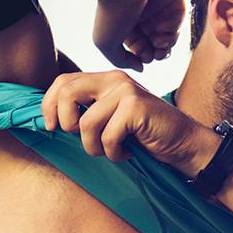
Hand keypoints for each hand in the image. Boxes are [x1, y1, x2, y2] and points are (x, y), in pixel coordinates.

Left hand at [43, 70, 214, 174]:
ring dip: (95, 147)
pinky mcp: (136, 107)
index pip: (63, 81)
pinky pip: (107, 136)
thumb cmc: (145, 136)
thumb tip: (50, 121)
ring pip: (86, 123)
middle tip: (81, 139)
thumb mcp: (110, 120)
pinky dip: (114, 153)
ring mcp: (126, 91)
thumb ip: (87, 112)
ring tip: (112, 151)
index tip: (51, 128)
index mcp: (105, 80)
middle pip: (67, 93)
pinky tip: (127, 152)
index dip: (49, 105)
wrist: (183, 143)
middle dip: (66, 123)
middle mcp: (114, 79)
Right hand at [92, 0, 184, 71]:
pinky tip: (162, 26)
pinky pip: (179, 12)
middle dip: (161, 51)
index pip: (145, 45)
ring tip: (159, 41)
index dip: (148, 55)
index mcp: (128, 24)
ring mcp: (158, 1)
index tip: (145, 57)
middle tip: (157, 53)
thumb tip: (142, 67)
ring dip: (169, 41)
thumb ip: (124, 61)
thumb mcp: (108, 45)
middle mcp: (143, 12)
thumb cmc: (109, 12)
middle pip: (160, 39)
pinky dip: (174, 25)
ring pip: (172, 28)